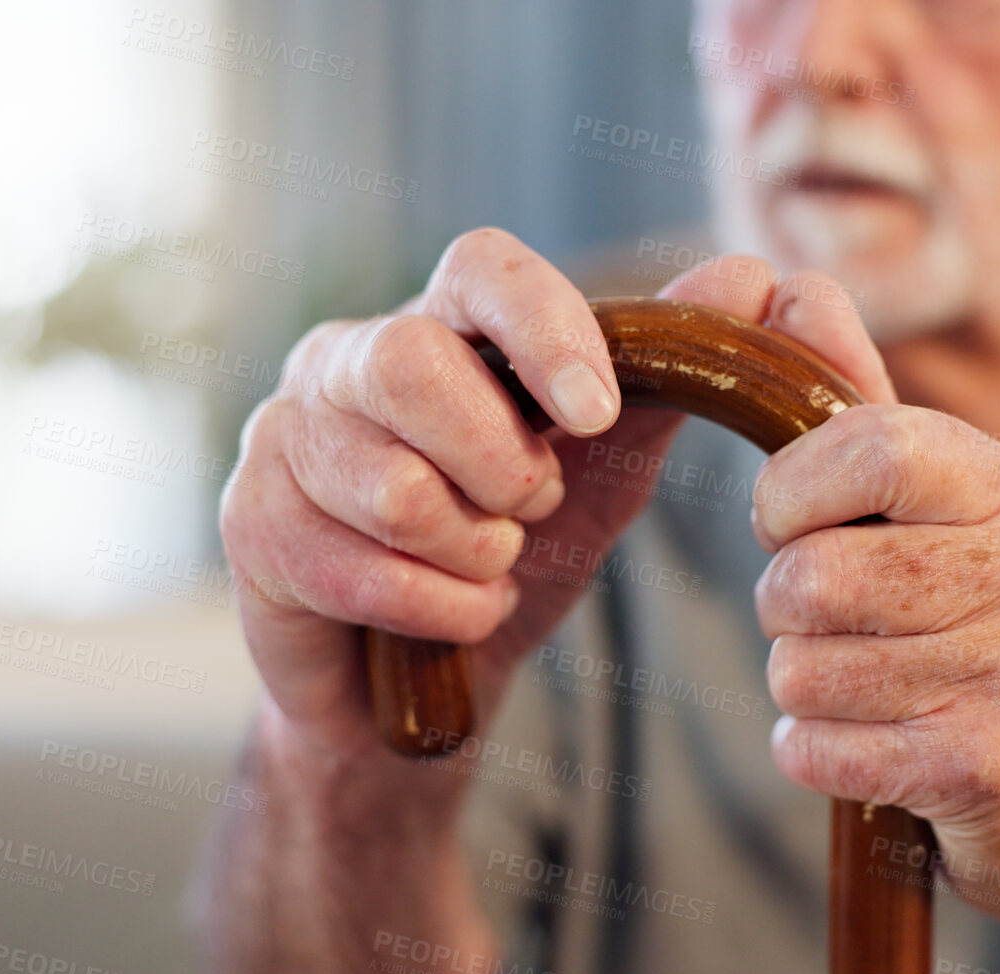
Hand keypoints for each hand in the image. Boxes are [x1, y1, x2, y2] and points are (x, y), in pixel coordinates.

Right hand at [218, 228, 892, 774]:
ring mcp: (285, 433)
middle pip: (413, 365)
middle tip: (529, 510)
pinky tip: (446, 616)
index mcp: (443, 323)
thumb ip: (661, 378)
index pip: (483, 266)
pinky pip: (356, 569)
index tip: (594, 413)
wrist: (427, 683)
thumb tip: (750, 276)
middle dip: (499, 464)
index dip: (544, 330)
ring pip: (393, 487)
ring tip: (487, 567)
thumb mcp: (602, 469)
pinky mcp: (249, 521)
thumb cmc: (514, 552)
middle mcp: (349, 356)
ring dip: (473, 556)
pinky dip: (434, 611)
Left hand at [752, 403, 999, 918]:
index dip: (791, 491)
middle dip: (785, 604)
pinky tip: (866, 743)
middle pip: (815, 574)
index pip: (873, 449)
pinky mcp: (984, 770)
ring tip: (863, 682)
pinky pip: (815, 748)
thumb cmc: (976, 620)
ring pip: (801, 668)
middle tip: (827, 619)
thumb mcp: (939, 504)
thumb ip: (858, 398)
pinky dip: (810, 752)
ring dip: (800, 683)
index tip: (787, 521)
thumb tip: (790, 286)